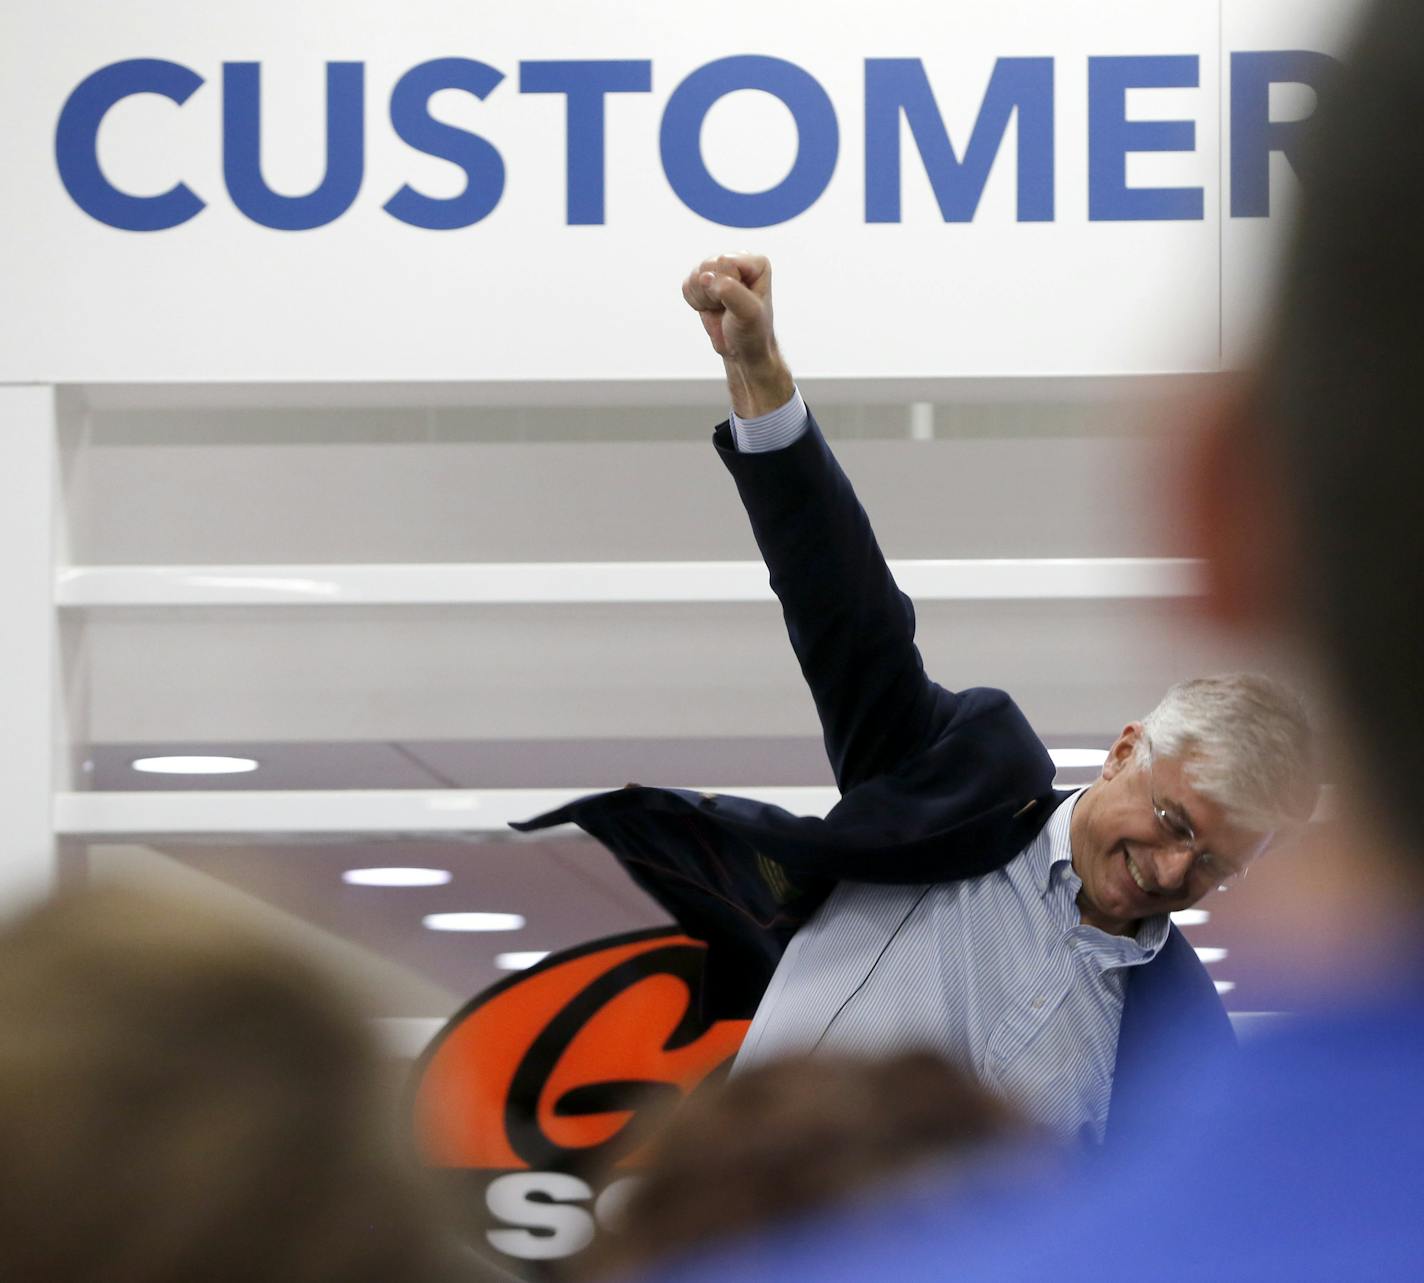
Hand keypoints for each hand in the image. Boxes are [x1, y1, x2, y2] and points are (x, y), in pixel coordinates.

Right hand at [681, 253, 794, 417]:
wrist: (742, 351)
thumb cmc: (752, 332)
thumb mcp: (748, 312)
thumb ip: (730, 291)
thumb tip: (705, 277)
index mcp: (756, 264)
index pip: (725, 262)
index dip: (725, 286)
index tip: (736, 304)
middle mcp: (738, 262)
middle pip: (707, 266)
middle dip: (712, 292)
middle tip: (727, 308)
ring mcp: (719, 271)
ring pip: (695, 275)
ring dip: (704, 298)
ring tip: (720, 308)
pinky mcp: (703, 282)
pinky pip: (687, 285)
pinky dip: (695, 301)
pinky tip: (711, 309)